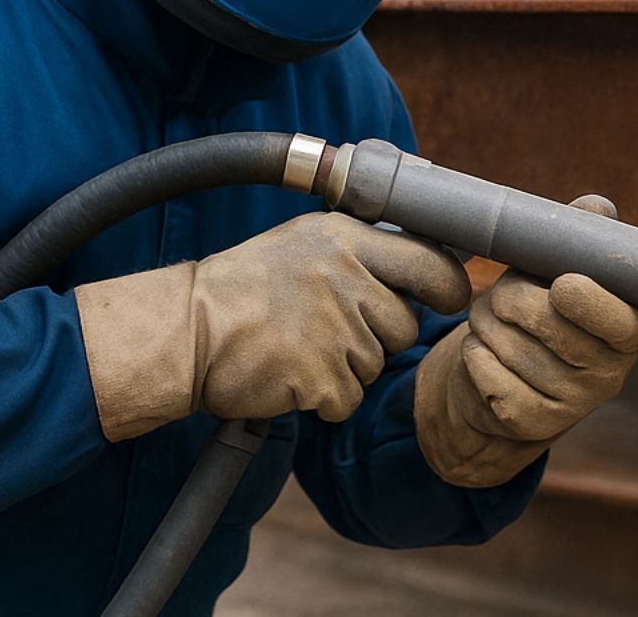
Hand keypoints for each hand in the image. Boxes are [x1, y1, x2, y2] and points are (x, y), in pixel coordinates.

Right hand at [76, 212, 469, 440]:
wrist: (185, 331)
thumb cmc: (243, 288)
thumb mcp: (303, 244)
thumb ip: (361, 251)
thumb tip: (430, 262)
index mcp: (344, 239)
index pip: (429, 261)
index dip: (448, 286)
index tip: (451, 298)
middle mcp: (346, 278)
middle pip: (404, 326)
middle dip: (378, 337)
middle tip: (329, 329)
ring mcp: (335, 328)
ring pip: (376, 364)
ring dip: (346, 367)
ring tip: (298, 346)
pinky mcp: (321, 375)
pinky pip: (348, 398)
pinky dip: (324, 397)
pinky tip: (290, 374)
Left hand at [413, 195, 637, 486]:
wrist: (507, 383)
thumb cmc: (541, 311)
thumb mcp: (562, 270)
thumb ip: (583, 236)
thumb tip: (597, 209)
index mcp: (629, 332)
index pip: (621, 322)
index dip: (590, 303)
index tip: (562, 284)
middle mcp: (608, 375)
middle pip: (548, 323)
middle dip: (512, 296)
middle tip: (503, 293)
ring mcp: (569, 406)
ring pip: (510, 345)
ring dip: (486, 322)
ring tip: (492, 321)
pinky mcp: (528, 424)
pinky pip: (485, 371)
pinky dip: (473, 352)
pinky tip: (484, 350)